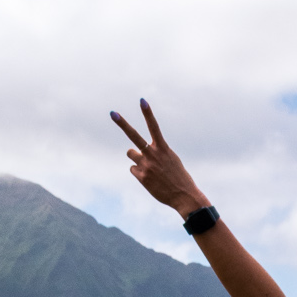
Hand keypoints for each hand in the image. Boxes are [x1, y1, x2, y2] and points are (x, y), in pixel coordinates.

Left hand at [110, 100, 208, 216]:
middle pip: (134, 136)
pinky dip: (139, 172)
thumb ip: (156, 152)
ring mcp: (146, 165)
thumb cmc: (179, 177)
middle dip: (122, 123)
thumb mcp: (171, 159)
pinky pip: (133, 169)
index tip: (142, 100)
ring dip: (136, 157)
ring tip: (149, 167)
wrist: (184, 196)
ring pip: (130, 154)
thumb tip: (137, 153)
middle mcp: (152, 154)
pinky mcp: (141, 177)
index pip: (154, 127)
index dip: (148, 113)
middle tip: (112, 113)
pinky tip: (150, 179)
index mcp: (163, 148)